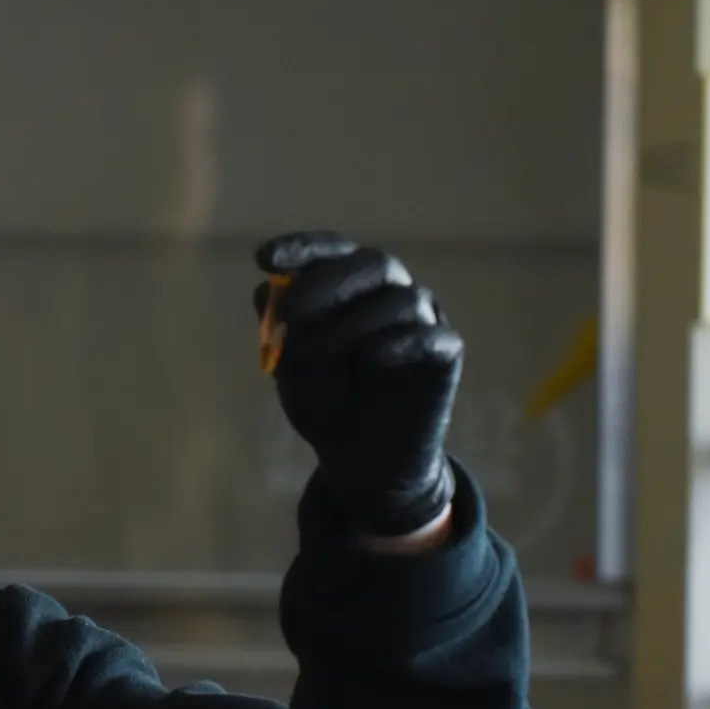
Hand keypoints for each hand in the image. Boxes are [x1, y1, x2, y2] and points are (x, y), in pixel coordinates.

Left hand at [255, 231, 462, 539]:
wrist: (363, 460)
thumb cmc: (326, 402)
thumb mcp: (291, 369)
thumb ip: (282, 330)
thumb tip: (268, 291)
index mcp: (350, 285)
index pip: (332, 250)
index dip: (302, 248)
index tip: (264, 259)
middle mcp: (389, 292)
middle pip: (372, 264)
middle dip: (326, 284)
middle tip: (289, 312)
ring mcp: (421, 320)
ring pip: (401, 300)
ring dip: (352, 325)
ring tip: (314, 358)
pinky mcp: (445, 354)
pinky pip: (432, 337)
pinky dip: (402, 342)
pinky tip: (373, 358)